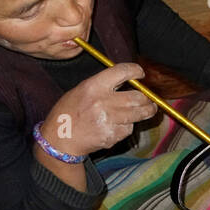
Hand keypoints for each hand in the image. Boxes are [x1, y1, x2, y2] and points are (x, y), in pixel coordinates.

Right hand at [41, 62, 156, 155]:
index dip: (135, 71)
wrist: (60, 138)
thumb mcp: (82, 90)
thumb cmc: (70, 112)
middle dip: (147, 98)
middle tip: (149, 100)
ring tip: (148, 110)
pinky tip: (118, 126)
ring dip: (146, 112)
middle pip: (137, 97)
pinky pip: (128, 129)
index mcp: (94, 86)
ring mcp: (108, 120)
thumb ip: (104, 84)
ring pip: (138, 114)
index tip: (140, 74)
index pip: (122, 72)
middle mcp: (103, 102)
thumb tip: (129, 80)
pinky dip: (127, 127)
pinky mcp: (111, 136)